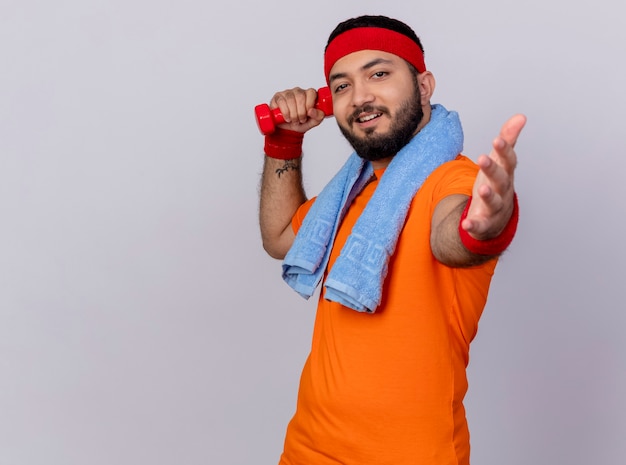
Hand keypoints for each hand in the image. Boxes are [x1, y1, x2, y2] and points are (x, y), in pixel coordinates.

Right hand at [270, 87, 326, 132]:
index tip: (308, 114)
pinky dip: (285, 112)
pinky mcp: (278, 97)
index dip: (310, 104)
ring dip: (293, 113)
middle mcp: (299, 92)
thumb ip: (318, 116)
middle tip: (301, 120)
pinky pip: (281, 101)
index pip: (311, 92)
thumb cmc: (302, 123)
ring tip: (294, 120)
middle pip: (300, 96)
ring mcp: (288, 93)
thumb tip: (312, 110)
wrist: (289, 130)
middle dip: (301, 112)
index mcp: (309, 95)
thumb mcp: (313, 122)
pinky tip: (287, 118)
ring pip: (290, 99)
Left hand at [462, 114, 526, 238]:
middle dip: (493, 169)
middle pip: (501, 180)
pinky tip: (465, 223)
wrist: (498, 217)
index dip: (504, 150)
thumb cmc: (498, 184)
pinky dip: (473, 225)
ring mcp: (495, 208)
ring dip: (488, 196)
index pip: (508, 160)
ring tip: (481, 189)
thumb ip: (508, 139)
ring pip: (494, 202)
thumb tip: (520, 117)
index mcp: (506, 174)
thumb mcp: (501, 161)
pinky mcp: (484, 223)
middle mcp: (503, 191)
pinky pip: (479, 225)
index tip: (497, 139)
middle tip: (483, 158)